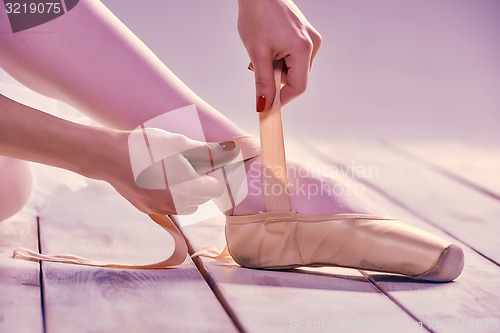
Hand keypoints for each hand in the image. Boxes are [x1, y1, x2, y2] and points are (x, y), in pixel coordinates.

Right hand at [108, 129, 239, 214]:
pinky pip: (169, 204)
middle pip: (202, 197)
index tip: (205, 163)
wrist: (109, 157)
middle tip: (187, 162)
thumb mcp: (179, 144)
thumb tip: (233, 150)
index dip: (214, 174)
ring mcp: (161, 209)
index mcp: (188, 188)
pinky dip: (170, 193)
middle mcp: (176, 205)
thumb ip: (208, 151)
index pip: (216, 188)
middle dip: (200, 182)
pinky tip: (157, 176)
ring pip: (187, 203)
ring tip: (172, 169)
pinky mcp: (148, 209)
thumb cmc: (146, 147)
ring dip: (187, 190)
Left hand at [237, 0, 321, 110]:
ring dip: (277, 69)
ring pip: (294, 68)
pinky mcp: (304, 35)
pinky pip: (294, 57)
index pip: (298, 87)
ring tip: (261, 53)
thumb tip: (265, 106)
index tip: (267, 106)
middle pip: (296, 78)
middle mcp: (313, 44)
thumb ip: (263, 83)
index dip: (281, 99)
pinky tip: (268, 47)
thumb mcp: (257, 54)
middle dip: (277, 80)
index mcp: (304, 48)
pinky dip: (280, 59)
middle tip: (258, 69)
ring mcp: (310, 39)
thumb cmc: (257, 14)